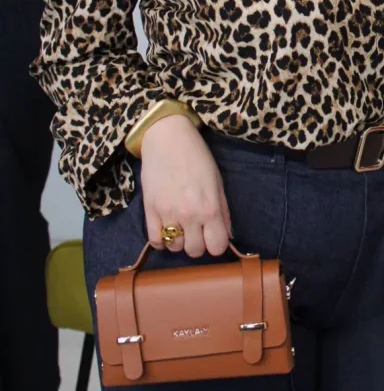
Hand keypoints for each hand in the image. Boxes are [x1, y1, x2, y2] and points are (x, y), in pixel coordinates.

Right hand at [139, 115, 230, 257]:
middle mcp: (189, 215)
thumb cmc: (197, 157)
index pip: (216, 247)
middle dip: (197, 243)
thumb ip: (223, 212)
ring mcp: (167, 214)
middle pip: (194, 251)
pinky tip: (166, 228)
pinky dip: (162, 240)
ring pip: (175, 248)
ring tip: (180, 225)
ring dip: (179, 240)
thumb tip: (226, 236)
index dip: (216, 244)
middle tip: (196, 229)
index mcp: (210, 208)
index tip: (212, 235)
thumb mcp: (218, 182)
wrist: (168, 138)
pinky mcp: (149, 210)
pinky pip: (155, 241)